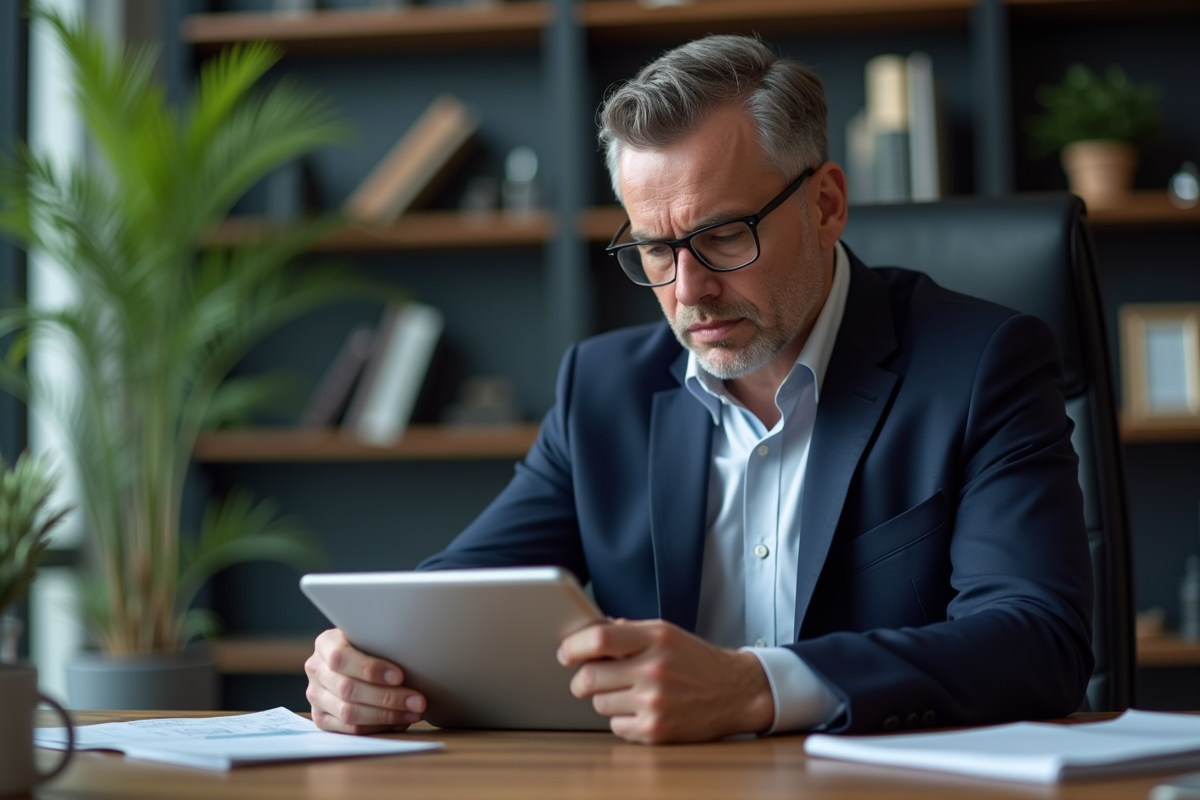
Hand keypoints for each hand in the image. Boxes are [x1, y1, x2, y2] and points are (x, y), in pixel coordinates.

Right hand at [305, 628, 426, 733]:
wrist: (351, 658)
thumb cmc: (369, 644)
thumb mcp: (371, 635)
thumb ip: (382, 642)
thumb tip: (416, 656)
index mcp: (325, 644)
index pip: (341, 658)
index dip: (370, 669)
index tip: (400, 676)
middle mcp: (316, 670)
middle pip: (348, 689)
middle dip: (388, 697)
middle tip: (418, 701)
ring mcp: (316, 696)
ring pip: (349, 713)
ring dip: (386, 715)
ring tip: (414, 712)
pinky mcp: (321, 718)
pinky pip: (350, 729)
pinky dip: (378, 727)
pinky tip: (399, 721)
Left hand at [557, 619, 773, 743]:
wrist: (734, 692)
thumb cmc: (695, 660)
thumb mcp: (665, 633)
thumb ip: (628, 631)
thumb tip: (589, 633)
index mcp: (655, 638)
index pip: (599, 638)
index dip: (573, 646)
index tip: (565, 653)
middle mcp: (654, 670)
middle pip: (589, 677)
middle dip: (581, 679)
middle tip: (587, 679)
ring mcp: (655, 703)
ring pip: (598, 704)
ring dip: (604, 699)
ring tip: (627, 692)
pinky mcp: (656, 730)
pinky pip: (615, 726)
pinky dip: (621, 719)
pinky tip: (640, 709)